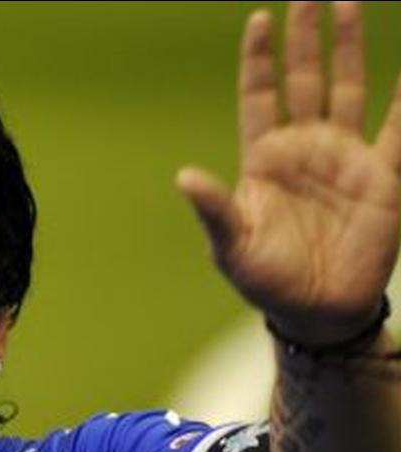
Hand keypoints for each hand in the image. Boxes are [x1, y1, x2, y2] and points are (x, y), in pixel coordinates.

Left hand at [178, 1, 400, 344]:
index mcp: (264, 158)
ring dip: (350, 48)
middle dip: (307, 38)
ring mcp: (344, 157)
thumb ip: (214, 208)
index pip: (260, 94)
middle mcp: (305, 148)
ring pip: (349, 88)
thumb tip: (183, 177)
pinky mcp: (382, 177)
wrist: (316, 311)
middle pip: (306, 78)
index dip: (259, 59)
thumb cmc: (266, 279)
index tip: (258, 20)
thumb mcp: (232, 245)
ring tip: (349, 4)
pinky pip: (398, 128)